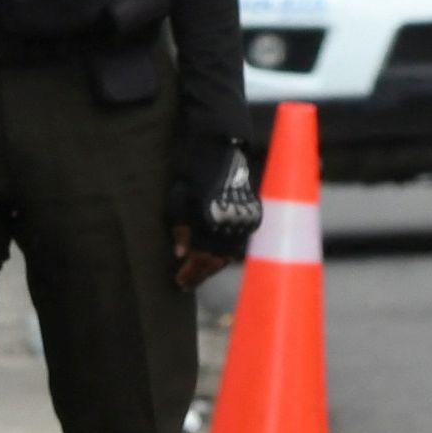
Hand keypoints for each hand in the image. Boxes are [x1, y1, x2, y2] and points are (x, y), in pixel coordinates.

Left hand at [168, 131, 260, 284]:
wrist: (220, 149)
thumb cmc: (192, 172)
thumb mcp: (179, 200)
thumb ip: (181, 229)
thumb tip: (180, 254)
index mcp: (212, 220)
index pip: (201, 257)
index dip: (190, 272)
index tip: (179, 282)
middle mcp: (232, 223)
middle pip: (216, 260)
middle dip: (200, 273)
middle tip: (186, 283)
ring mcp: (245, 220)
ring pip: (229, 254)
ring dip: (213, 266)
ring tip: (198, 273)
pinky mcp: (253, 215)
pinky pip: (240, 243)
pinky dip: (227, 254)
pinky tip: (215, 259)